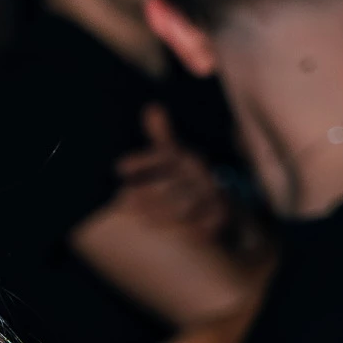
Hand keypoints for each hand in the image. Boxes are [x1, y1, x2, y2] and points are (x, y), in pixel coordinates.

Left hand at [114, 104, 228, 241]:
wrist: (223, 208)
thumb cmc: (187, 184)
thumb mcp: (173, 161)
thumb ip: (162, 138)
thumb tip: (152, 107)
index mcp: (185, 160)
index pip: (164, 155)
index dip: (142, 161)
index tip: (119, 168)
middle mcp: (200, 175)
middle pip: (174, 181)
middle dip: (148, 191)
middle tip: (124, 199)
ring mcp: (213, 195)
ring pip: (189, 203)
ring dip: (165, 211)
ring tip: (143, 219)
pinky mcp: (222, 215)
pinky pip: (211, 221)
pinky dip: (198, 228)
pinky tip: (182, 235)